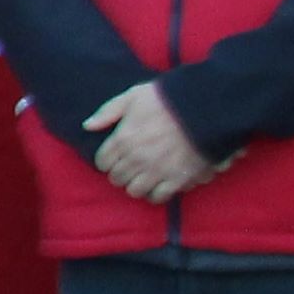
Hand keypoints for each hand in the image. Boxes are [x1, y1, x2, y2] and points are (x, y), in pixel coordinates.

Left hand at [87, 81, 221, 204]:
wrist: (206, 107)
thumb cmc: (168, 98)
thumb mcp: (133, 96)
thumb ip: (108, 111)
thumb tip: (87, 126)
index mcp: (123, 138)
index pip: (103, 162)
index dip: (107, 160)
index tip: (115, 157)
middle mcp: (136, 158)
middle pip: (117, 178)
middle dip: (121, 173)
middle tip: (130, 167)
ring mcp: (157, 170)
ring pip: (134, 191)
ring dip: (137, 184)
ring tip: (144, 176)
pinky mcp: (178, 179)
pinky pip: (158, 197)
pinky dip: (156, 193)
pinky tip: (159, 184)